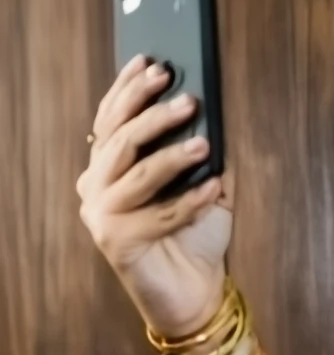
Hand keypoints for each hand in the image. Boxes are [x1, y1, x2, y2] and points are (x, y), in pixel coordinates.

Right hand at [77, 55, 233, 337]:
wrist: (196, 292)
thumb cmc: (197, 235)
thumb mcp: (207, 186)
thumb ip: (206, 153)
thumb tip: (216, 112)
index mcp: (110, 168)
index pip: (111, 119)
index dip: (128, 89)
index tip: (151, 62)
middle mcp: (96, 187)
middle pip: (119, 139)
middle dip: (151, 114)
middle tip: (185, 98)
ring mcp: (102, 215)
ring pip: (137, 173)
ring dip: (172, 156)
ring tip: (203, 144)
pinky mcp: (116, 242)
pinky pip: (159, 213)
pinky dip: (191, 200)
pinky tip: (215, 188)